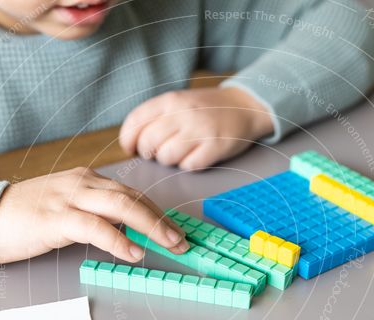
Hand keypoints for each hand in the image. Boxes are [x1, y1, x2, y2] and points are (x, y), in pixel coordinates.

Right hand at [0, 167, 187, 263]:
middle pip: (132, 197)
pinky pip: (94, 227)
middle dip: (161, 219)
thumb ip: (93, 215)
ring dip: (150, 226)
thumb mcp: (63, 209)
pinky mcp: (55, 218)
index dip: (156, 211)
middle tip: (182, 239)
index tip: (175, 229)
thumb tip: (125, 232)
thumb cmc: (22, 218)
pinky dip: (117, 239)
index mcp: (84, 180)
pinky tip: (133, 252)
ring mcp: (67, 199)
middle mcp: (80, 184)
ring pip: (120, 206)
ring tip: (170, 244)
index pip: (130, 192)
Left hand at [119, 86, 273, 170]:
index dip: (128, 140)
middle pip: (149, 143)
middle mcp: (183, 113)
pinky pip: (189, 166)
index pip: (135, 121)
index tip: (131, 149)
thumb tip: (132, 143)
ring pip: (166, 157)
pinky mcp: (215, 146)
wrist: (244, 106)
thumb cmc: (205, 109)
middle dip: (150, 153)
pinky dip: (189, 165)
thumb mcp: (178, 102)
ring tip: (180, 153)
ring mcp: (200, 130)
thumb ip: (155, 117)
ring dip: (170, 161)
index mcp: (170, 100)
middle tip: (160, 152)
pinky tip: (196, 156)